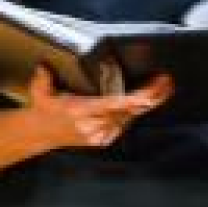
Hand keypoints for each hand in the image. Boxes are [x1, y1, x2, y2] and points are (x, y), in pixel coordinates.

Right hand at [24, 67, 173, 149]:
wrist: (40, 133)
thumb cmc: (44, 107)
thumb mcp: (40, 92)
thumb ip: (43, 79)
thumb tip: (44, 67)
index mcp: (80, 111)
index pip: (113, 104)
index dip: (135, 99)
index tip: (152, 90)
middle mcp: (93, 125)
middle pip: (130, 110)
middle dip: (151, 96)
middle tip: (167, 81)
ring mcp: (100, 134)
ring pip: (132, 117)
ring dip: (149, 103)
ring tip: (165, 87)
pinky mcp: (105, 139)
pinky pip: (126, 123)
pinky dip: (137, 111)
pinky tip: (152, 100)